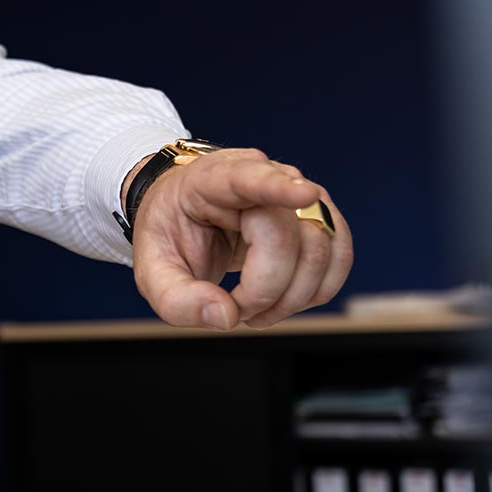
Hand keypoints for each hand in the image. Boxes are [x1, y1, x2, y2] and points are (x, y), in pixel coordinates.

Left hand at [129, 148, 352, 329]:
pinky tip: (285, 298)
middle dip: (265, 292)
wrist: (187, 212)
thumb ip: (177, 299)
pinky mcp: (320, 215)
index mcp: (213, 179)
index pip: (249, 178)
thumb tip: (224, 316)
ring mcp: (298, 193)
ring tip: (254, 306)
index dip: (279, 187)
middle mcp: (265, 175)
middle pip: (290, 240)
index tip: (303, 193)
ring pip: (322, 252)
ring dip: (293, 298)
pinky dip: (316, 291)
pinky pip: (339, 256)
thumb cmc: (172, 233)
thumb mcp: (152, 270)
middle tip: (233, 308)